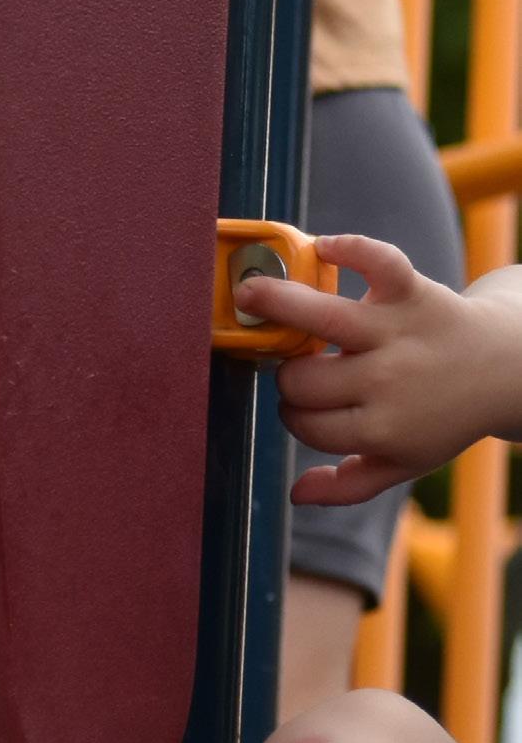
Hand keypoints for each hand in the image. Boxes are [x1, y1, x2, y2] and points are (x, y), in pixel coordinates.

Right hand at [233, 233, 521, 506]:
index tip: (303, 406)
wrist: (503, 371)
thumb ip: (350, 484)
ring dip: (274, 301)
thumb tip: (297, 493)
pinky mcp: (412, 290)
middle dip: (289, 376)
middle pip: (300, 378)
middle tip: (300, 368)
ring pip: (319, 316)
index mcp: (381, 429)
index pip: (305, 422)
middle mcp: (386, 380)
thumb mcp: (404, 463)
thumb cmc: (443, 418)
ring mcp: (397, 331)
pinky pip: (375, 261)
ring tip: (248, 293)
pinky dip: (349, 249)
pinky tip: (323, 249)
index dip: (295, 415)